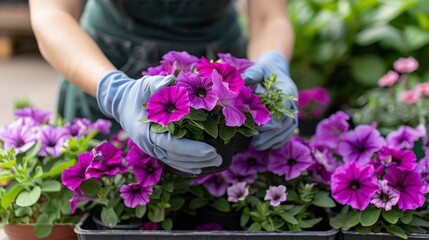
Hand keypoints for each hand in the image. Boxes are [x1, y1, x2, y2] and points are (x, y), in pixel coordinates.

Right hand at [96, 71, 221, 173]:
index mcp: (146, 131)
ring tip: (216, 162)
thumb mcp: (146, 85)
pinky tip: (200, 168)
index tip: (210, 150)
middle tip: (219, 158)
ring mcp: (152, 149)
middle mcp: (149, 144)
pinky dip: (186, 166)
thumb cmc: (137, 93)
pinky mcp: (156, 149)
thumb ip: (158, 84)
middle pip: (176, 157)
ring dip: (196, 164)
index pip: (171, 145)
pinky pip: (172, 161)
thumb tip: (171, 81)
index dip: (191, 149)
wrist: (122, 103)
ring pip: (176, 162)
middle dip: (198, 159)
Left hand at [242, 51, 297, 149]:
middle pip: (284, 124)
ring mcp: (293, 112)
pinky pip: (288, 133)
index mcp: (287, 91)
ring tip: (258, 146)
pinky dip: (278, 141)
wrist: (276, 68)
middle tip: (254, 143)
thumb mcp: (259, 69)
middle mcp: (293, 103)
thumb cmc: (265, 70)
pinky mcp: (291, 118)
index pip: (282, 110)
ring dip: (273, 140)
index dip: (270, 121)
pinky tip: (267, 145)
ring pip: (287, 131)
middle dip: (269, 135)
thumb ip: (251, 75)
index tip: (257, 127)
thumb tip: (238, 85)